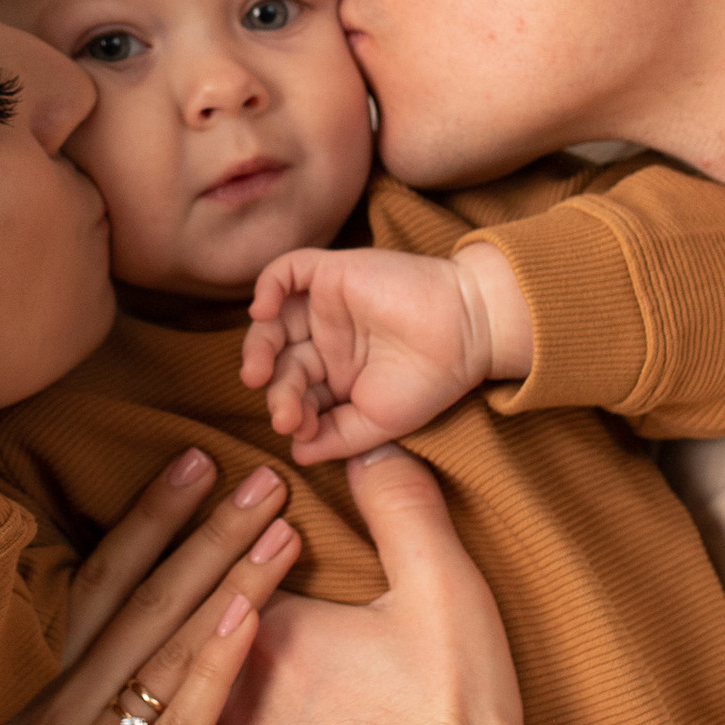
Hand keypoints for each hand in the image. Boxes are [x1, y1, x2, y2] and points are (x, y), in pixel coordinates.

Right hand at [0, 462, 301, 724]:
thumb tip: (94, 709)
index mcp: (33, 696)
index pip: (98, 587)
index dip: (146, 522)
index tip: (188, 467)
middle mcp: (60, 705)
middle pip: (140, 594)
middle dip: (201, 524)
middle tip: (255, 463)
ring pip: (167, 641)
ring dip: (227, 573)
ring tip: (280, 520)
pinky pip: (176, 722)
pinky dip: (213, 663)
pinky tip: (249, 616)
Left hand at [203, 448, 524, 724]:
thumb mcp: (446, 598)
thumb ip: (404, 511)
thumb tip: (369, 448)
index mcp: (262, 635)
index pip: (221, 568)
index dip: (230, 538)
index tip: (242, 516)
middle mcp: (217, 699)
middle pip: (181, 636)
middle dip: (189, 597)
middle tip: (205, 594)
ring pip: (170, 713)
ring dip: (172, 684)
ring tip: (202, 673)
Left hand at [239, 243, 529, 461]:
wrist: (467, 332)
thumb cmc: (429, 381)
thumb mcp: (378, 423)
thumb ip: (335, 438)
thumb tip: (296, 453)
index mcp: (336, 374)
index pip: (295, 392)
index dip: (289, 410)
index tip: (299, 429)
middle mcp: (327, 339)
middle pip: (280, 360)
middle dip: (275, 388)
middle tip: (281, 411)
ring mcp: (327, 306)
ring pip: (274, 319)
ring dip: (257, 346)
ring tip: (257, 373)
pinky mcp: (333, 273)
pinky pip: (288, 270)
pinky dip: (267, 287)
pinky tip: (262, 312)